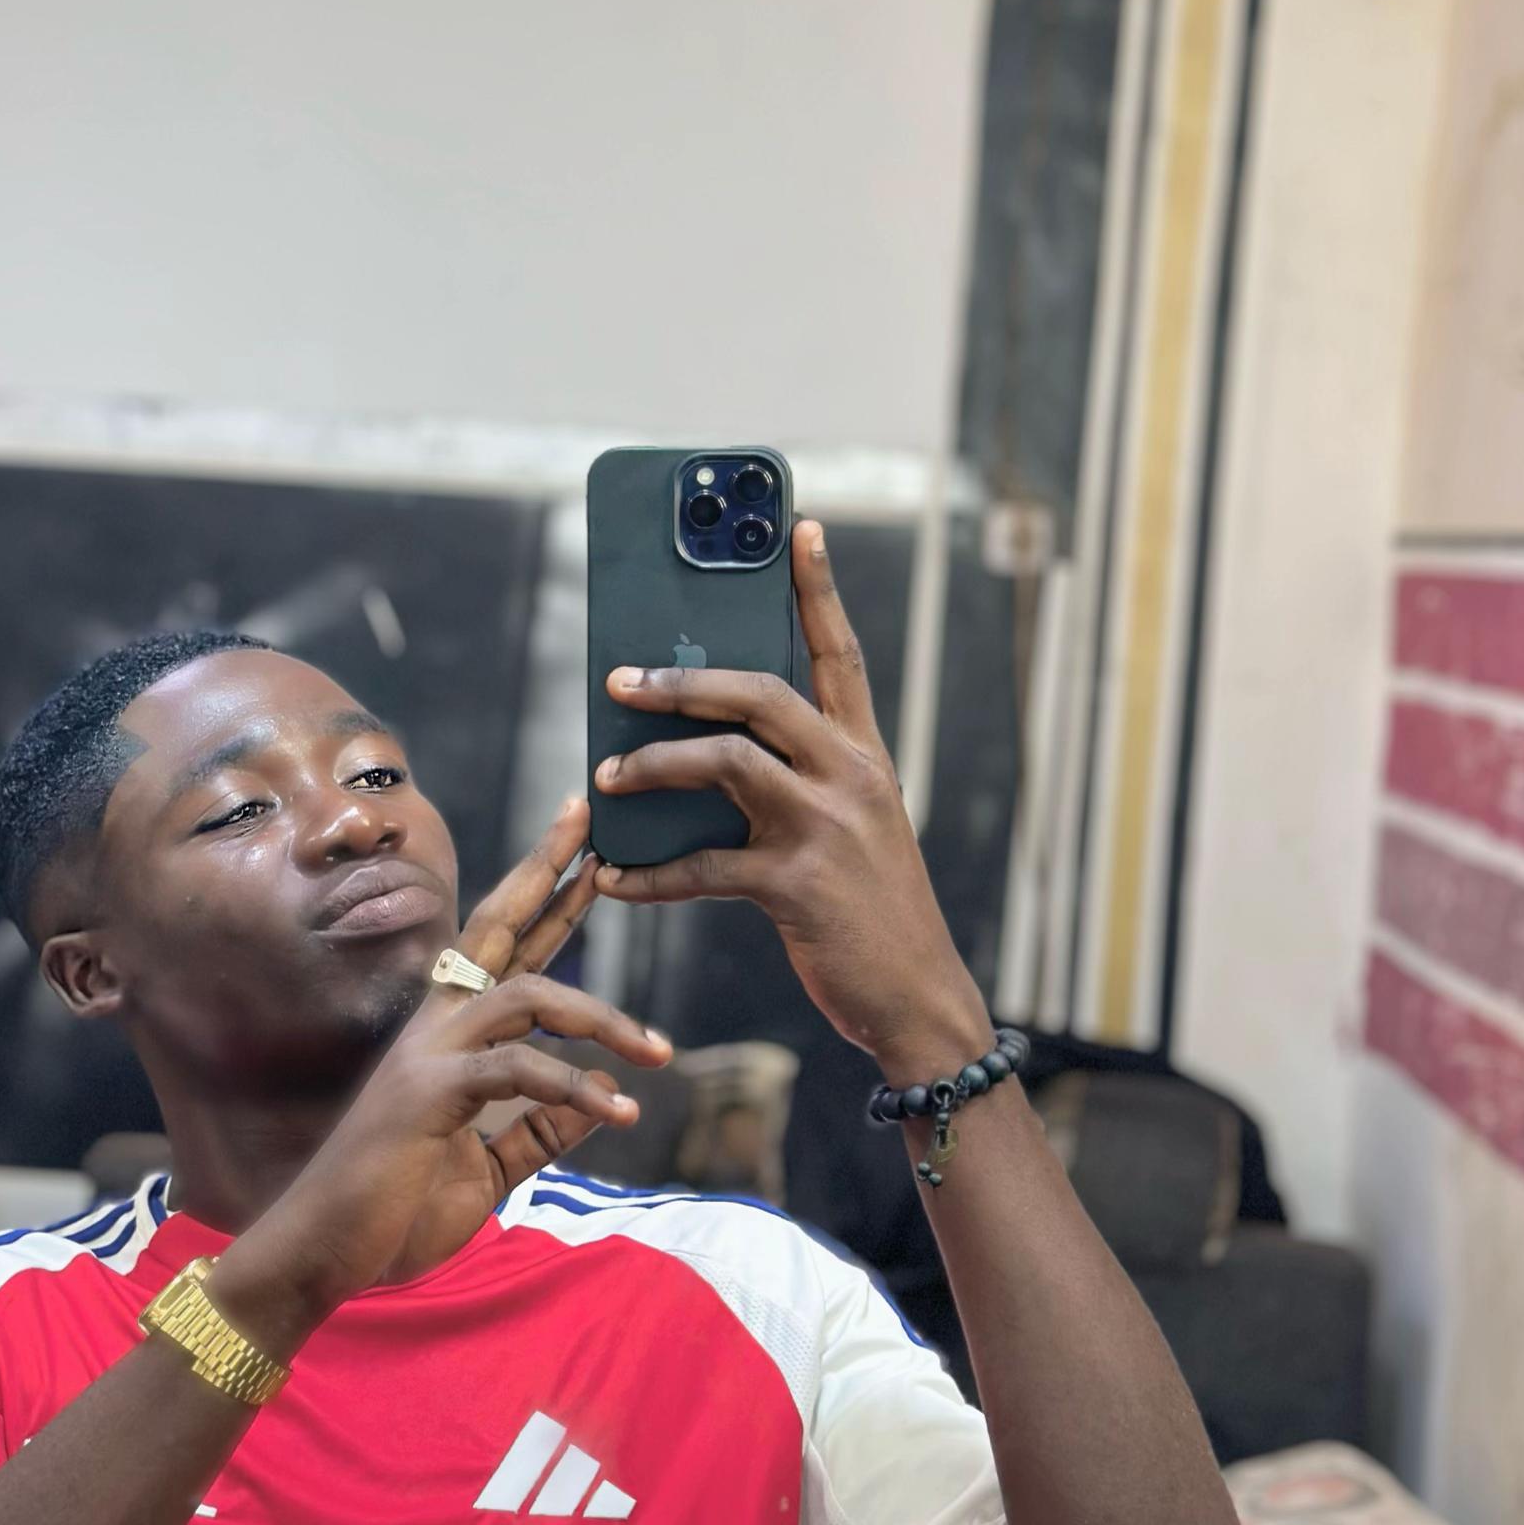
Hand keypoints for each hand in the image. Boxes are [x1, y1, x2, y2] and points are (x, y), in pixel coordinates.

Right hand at [220, 800, 669, 1349]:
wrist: (322, 1254)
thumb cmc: (394, 1210)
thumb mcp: (486, 1169)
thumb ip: (537, 1131)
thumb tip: (603, 1099)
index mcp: (448, 1036)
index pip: (503, 950)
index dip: (544, 899)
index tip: (589, 855)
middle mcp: (436, 1026)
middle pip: (499, 928)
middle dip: (548, 876)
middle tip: (598, 834)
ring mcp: (429, 1052)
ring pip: (529, 994)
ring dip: (602, 1017)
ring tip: (659, 1051)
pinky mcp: (429, 1091)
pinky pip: (518, 1068)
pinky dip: (576, 1088)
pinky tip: (619, 1114)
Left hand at [592, 522, 990, 1079]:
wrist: (918, 998)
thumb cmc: (870, 910)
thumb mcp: (852, 829)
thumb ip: (797, 781)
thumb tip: (705, 747)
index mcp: (865, 755)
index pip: (840, 653)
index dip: (817, 589)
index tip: (799, 526)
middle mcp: (850, 776)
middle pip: (759, 694)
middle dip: (682, 679)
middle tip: (621, 680)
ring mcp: (826, 828)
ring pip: (725, 763)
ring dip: (653, 764)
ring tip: (605, 777)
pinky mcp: (796, 885)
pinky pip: (702, 866)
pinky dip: (649, 874)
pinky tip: (615, 880)